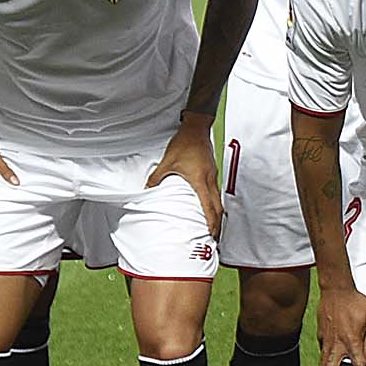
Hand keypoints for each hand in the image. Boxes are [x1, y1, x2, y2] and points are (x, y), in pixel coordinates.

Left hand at [146, 115, 222, 232]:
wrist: (196, 129)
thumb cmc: (184, 143)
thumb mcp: (167, 161)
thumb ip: (157, 177)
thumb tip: (147, 189)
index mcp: (200, 180)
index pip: (208, 206)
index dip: (211, 221)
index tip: (211, 233)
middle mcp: (209, 179)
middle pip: (218, 206)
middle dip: (218, 223)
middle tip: (215, 236)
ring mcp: (213, 175)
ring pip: (218, 199)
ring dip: (217, 213)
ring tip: (214, 225)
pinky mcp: (212, 171)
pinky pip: (216, 191)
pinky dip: (215, 202)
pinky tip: (210, 206)